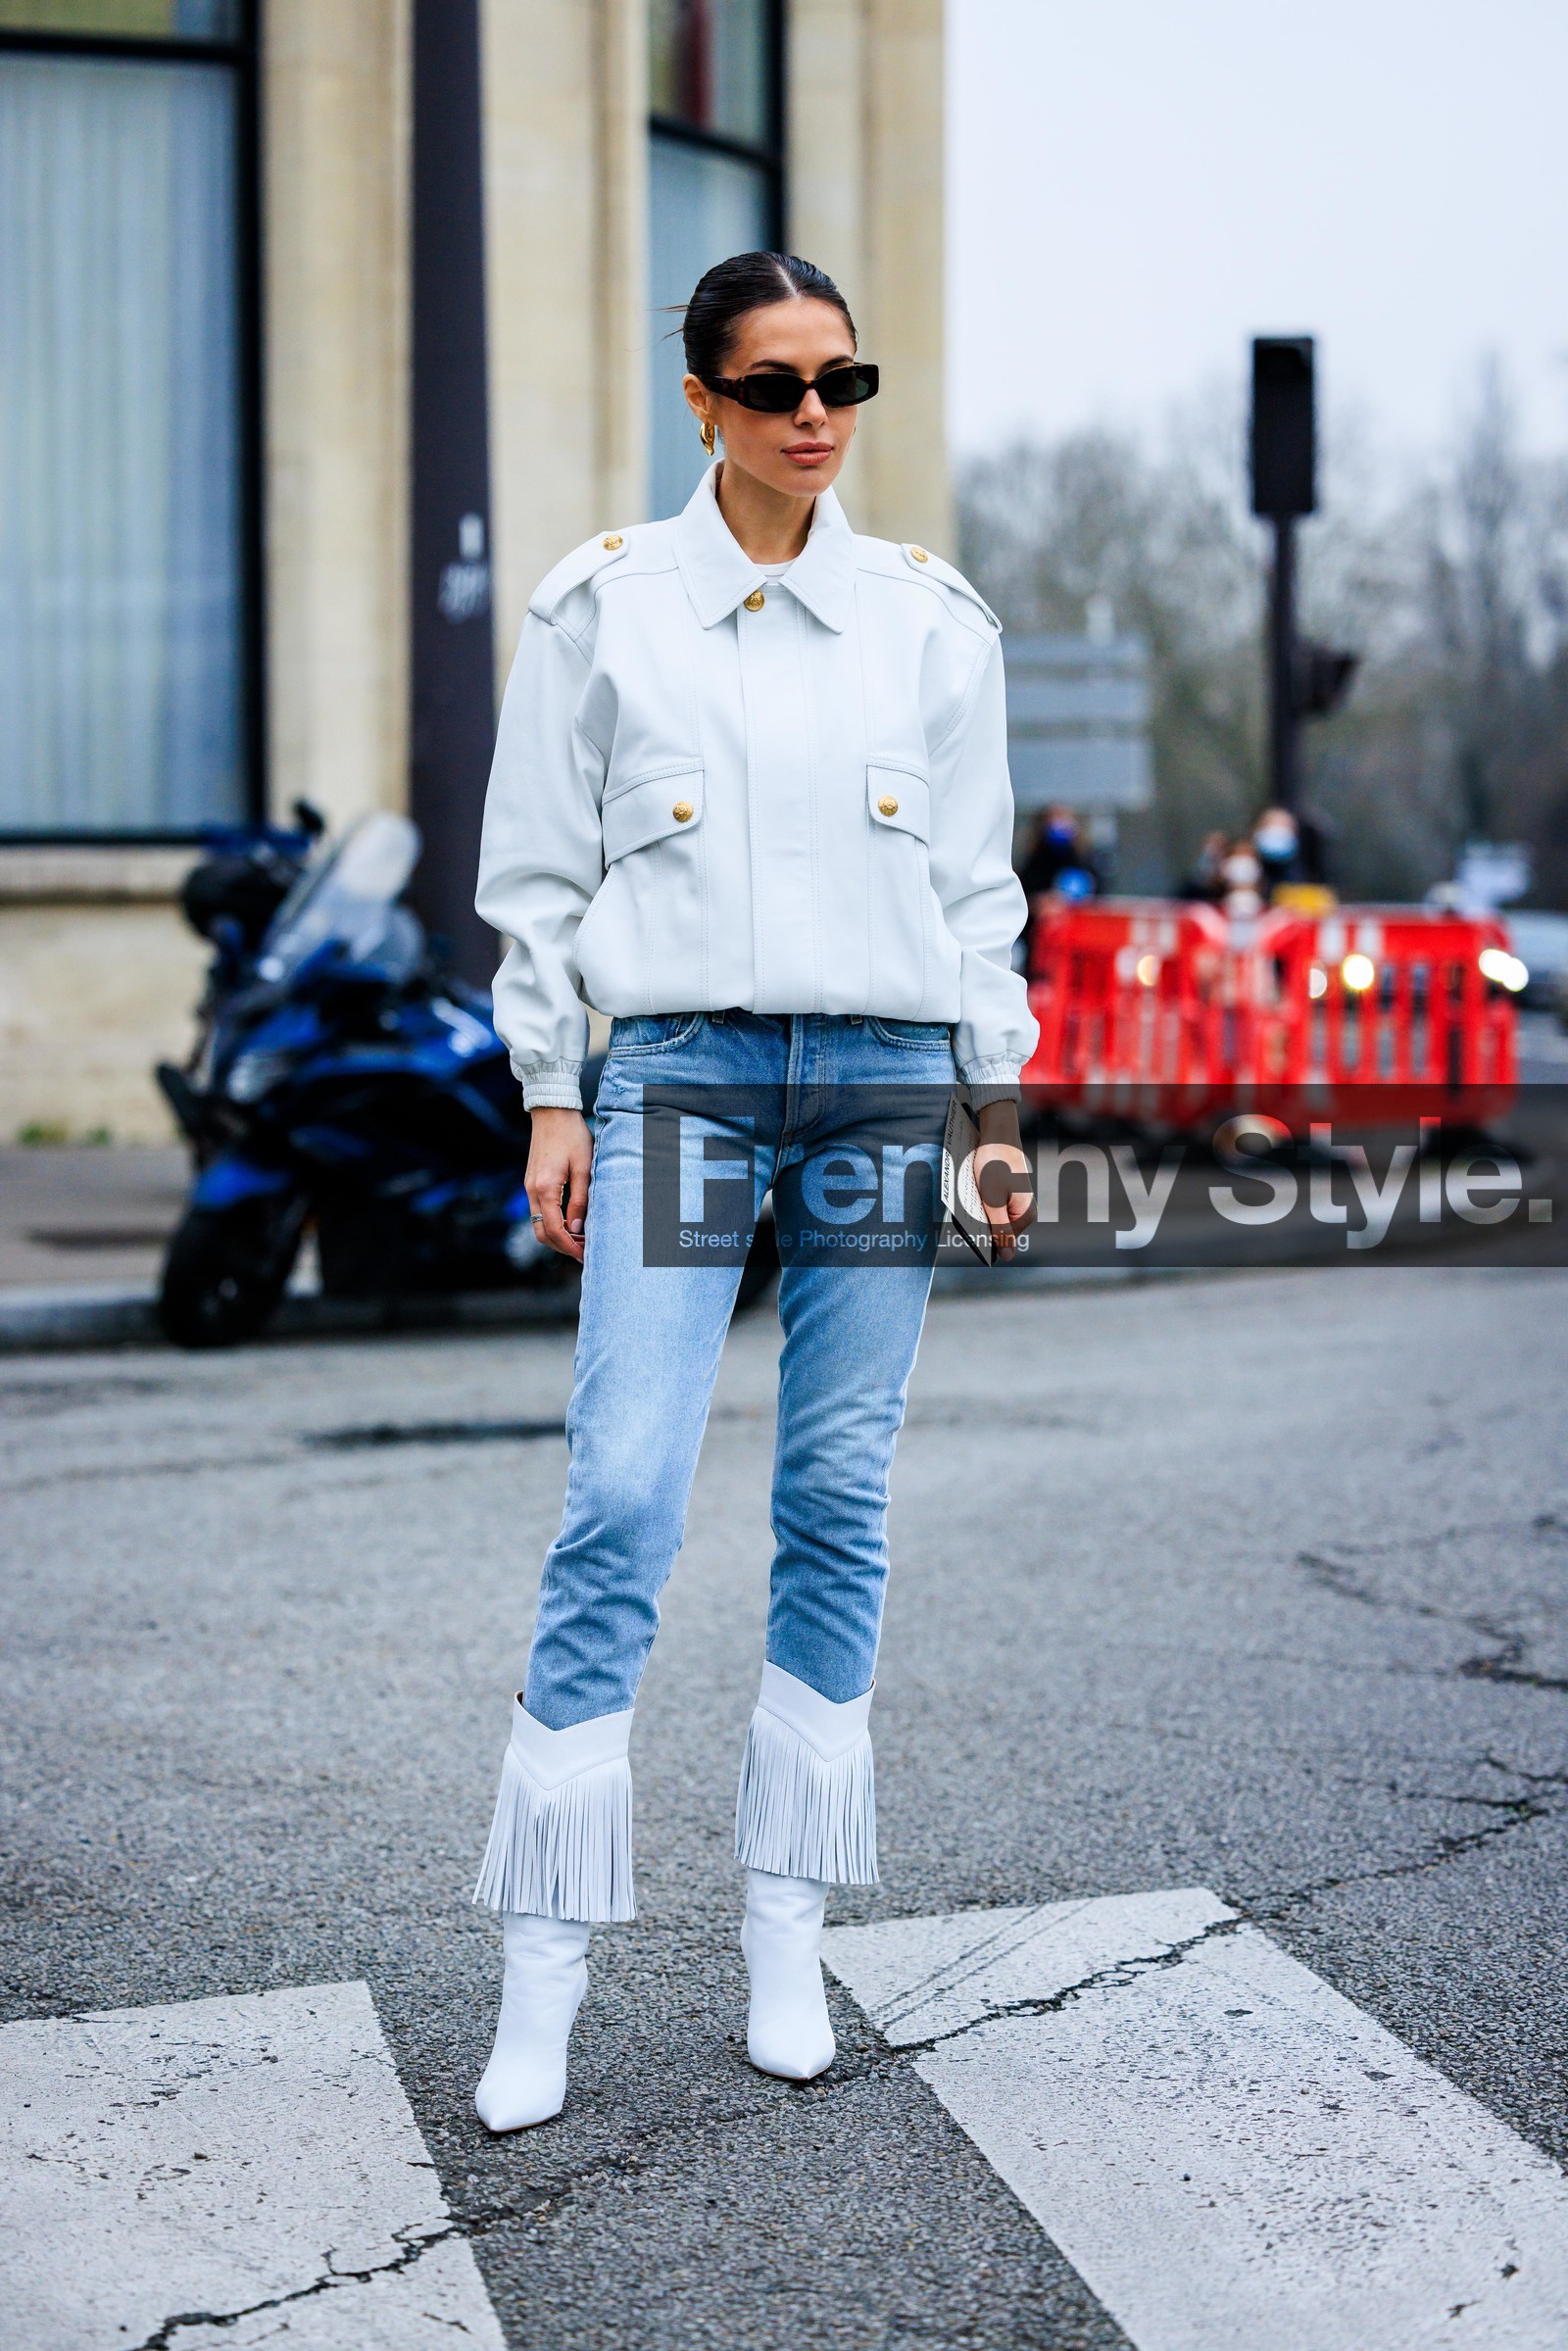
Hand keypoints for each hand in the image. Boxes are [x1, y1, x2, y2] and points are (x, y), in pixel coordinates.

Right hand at [525, 1108, 593, 1262]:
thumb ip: (580, 1199)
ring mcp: (530, 1187)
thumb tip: (578, 1227)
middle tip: (583, 1251)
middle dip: (561, 1246)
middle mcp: (532, 1190)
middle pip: (541, 1232)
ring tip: (580, 1238)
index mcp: (545, 1188)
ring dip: (557, 1235)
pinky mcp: (532, 1182)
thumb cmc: (572, 1136)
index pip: (554, 1229)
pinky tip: (571, 1221)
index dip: (569, 1246)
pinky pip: (539, 1211)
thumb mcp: (583, 1167)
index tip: (585, 1255)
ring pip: (539, 1223)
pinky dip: (553, 1222)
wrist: (552, 1112)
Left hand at [974, 1099, 1034, 1261]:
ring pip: (992, 1214)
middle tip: (971, 1204)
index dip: (983, 1235)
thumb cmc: (995, 1164)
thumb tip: (1009, 1257)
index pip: (1001, 1240)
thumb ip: (1001, 1229)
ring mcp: (1016, 1200)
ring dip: (979, 1208)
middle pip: (997, 1227)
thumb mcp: (993, 1200)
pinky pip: (992, 1202)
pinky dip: (981, 1198)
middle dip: (981, 1220)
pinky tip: (976, 1186)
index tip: (970, 1224)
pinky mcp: (1007, 1191)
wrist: (997, 1133)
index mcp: (1025, 1216)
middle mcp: (1024, 1210)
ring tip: (974, 1192)